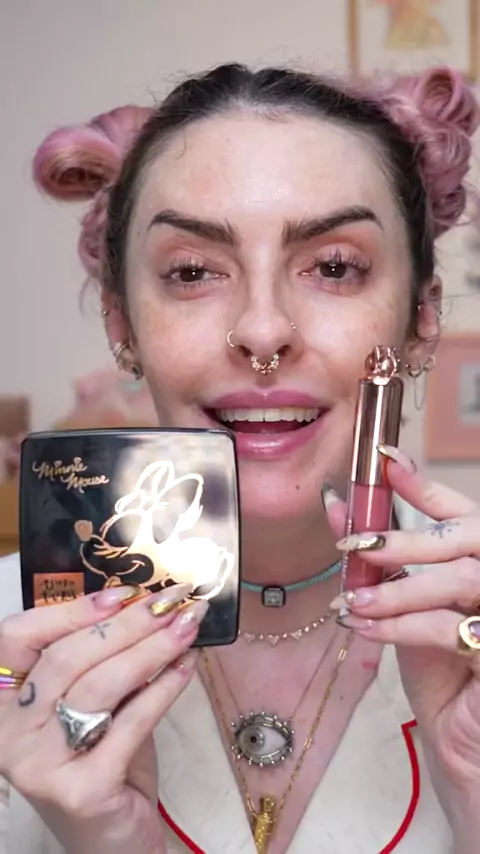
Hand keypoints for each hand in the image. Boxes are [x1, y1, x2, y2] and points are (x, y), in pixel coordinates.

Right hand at [0, 583, 206, 853]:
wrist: (113, 843)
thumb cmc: (102, 764)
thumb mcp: (92, 706)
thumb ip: (103, 662)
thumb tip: (144, 605)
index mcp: (5, 703)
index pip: (18, 638)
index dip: (68, 610)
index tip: (122, 593)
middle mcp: (9, 734)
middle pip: (67, 657)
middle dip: (127, 623)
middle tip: (171, 601)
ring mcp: (40, 764)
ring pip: (99, 685)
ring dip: (151, 648)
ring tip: (186, 625)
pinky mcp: (81, 789)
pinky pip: (129, 723)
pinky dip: (164, 689)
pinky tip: (187, 666)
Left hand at [324, 447, 479, 847]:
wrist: (462, 744)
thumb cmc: (440, 675)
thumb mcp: (402, 607)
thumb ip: (379, 558)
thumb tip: (335, 506)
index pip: (460, 513)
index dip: (425, 483)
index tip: (386, 460)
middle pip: (464, 538)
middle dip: (403, 536)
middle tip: (351, 543)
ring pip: (459, 579)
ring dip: (397, 588)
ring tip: (352, 600)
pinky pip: (452, 629)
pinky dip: (403, 626)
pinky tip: (367, 629)